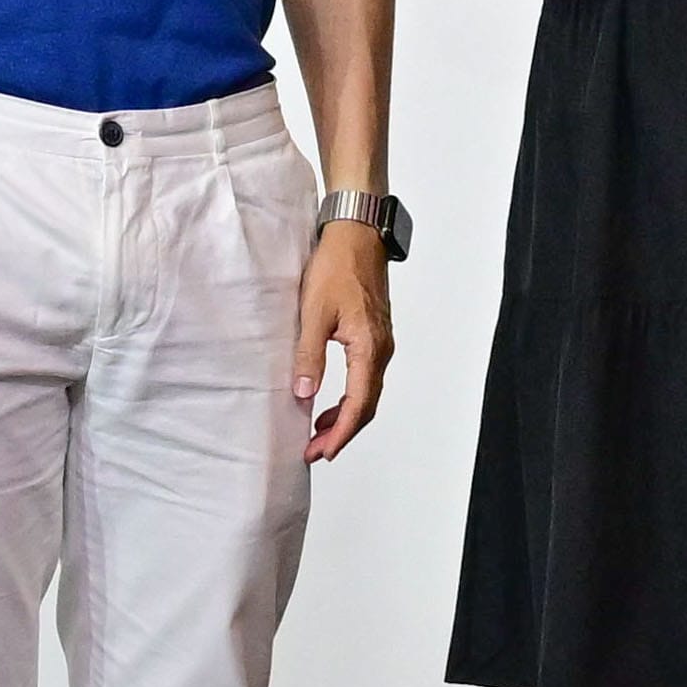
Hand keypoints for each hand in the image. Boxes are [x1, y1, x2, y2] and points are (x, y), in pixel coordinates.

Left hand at [294, 215, 396, 458]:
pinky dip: (350, 396)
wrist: (358, 235)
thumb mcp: (314, 312)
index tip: (321, 452)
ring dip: (345, 416)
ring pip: (367, 393)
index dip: (340, 433)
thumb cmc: (337, 267)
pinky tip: (330, 400)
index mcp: (369, 348)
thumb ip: (309, 356)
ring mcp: (381, 343)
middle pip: (366, 405)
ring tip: (319, 432)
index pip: (358, 405)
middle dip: (342, 432)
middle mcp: (382, 350)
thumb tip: (304, 394)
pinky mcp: (375, 335)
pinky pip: (366, 377)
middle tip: (315, 451)